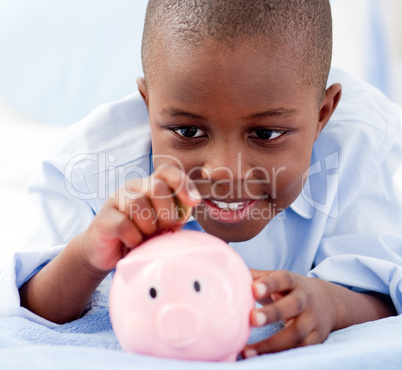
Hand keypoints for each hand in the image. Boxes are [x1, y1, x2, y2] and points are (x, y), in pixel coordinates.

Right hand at [79, 163, 199, 272]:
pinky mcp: (103, 218)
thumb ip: (178, 213)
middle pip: (157, 187)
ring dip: (149, 227)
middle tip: (165, 230)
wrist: (110, 254)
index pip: (167, 171)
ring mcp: (116, 200)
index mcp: (150, 186)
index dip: (183, 183)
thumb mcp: (164, 225)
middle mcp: (133, 187)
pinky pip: (124, 224)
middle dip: (167, 213)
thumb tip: (193, 202)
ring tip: (146, 238)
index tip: (194, 202)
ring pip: (138, 204)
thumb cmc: (142, 237)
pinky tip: (133, 244)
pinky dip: (134, 238)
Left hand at [242, 269, 336, 356]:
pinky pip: (300, 349)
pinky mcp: (316, 339)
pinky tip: (261, 358)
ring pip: (296, 333)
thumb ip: (256, 277)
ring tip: (247, 350)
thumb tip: (230, 272)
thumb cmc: (290, 289)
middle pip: (292, 305)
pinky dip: (281, 355)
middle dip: (273, 313)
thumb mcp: (277, 278)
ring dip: (272, 344)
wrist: (328, 301)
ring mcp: (312, 320)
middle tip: (252, 319)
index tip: (253, 289)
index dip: (269, 284)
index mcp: (293, 281)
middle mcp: (305, 299)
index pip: (283, 279)